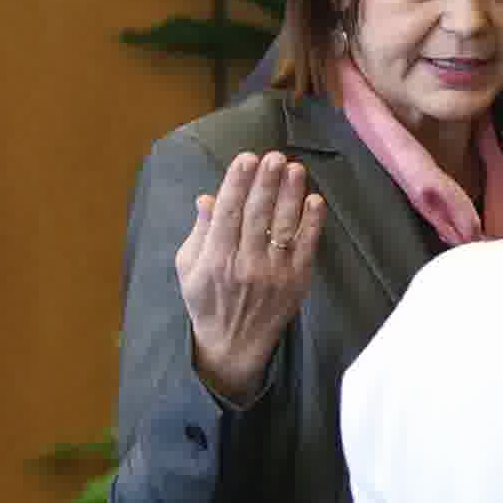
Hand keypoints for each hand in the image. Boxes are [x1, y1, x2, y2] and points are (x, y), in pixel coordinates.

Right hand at [172, 153, 327, 406]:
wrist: (234, 345)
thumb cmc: (207, 301)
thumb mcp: (188, 268)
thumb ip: (199, 232)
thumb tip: (207, 198)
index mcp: (215, 260)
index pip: (227, 213)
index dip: (237, 183)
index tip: (246, 158)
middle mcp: (245, 265)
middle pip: (257, 214)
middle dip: (266, 182)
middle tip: (274, 157)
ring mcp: (274, 274)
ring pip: (284, 226)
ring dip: (290, 195)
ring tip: (295, 169)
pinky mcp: (296, 281)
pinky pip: (306, 247)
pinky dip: (312, 223)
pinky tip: (314, 200)